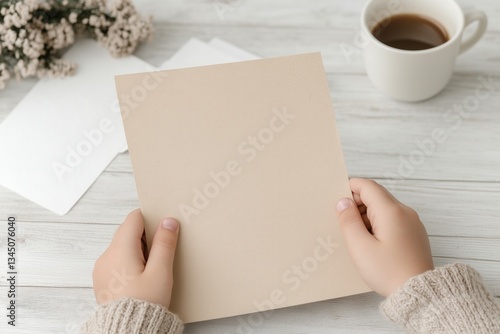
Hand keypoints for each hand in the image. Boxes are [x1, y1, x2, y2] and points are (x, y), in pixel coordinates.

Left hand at [92, 209, 178, 307]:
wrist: (127, 333)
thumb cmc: (145, 304)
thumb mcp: (161, 272)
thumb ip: (164, 244)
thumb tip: (168, 222)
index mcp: (120, 250)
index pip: (133, 219)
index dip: (150, 218)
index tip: (163, 224)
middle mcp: (107, 256)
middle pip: (127, 232)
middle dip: (146, 234)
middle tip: (163, 246)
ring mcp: (102, 269)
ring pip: (122, 246)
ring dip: (138, 249)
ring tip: (155, 265)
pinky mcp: (103, 281)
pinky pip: (117, 261)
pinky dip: (130, 261)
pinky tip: (143, 275)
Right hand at [336, 178, 433, 296]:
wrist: (420, 293)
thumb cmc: (389, 272)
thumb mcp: (360, 247)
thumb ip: (349, 220)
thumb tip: (343, 202)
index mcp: (391, 211)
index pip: (368, 186)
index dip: (351, 187)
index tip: (338, 197)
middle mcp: (405, 212)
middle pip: (377, 196)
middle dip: (358, 203)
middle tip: (343, 220)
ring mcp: (413, 223)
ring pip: (385, 208)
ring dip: (367, 215)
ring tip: (356, 236)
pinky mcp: (415, 234)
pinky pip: (393, 219)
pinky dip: (378, 223)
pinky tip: (371, 242)